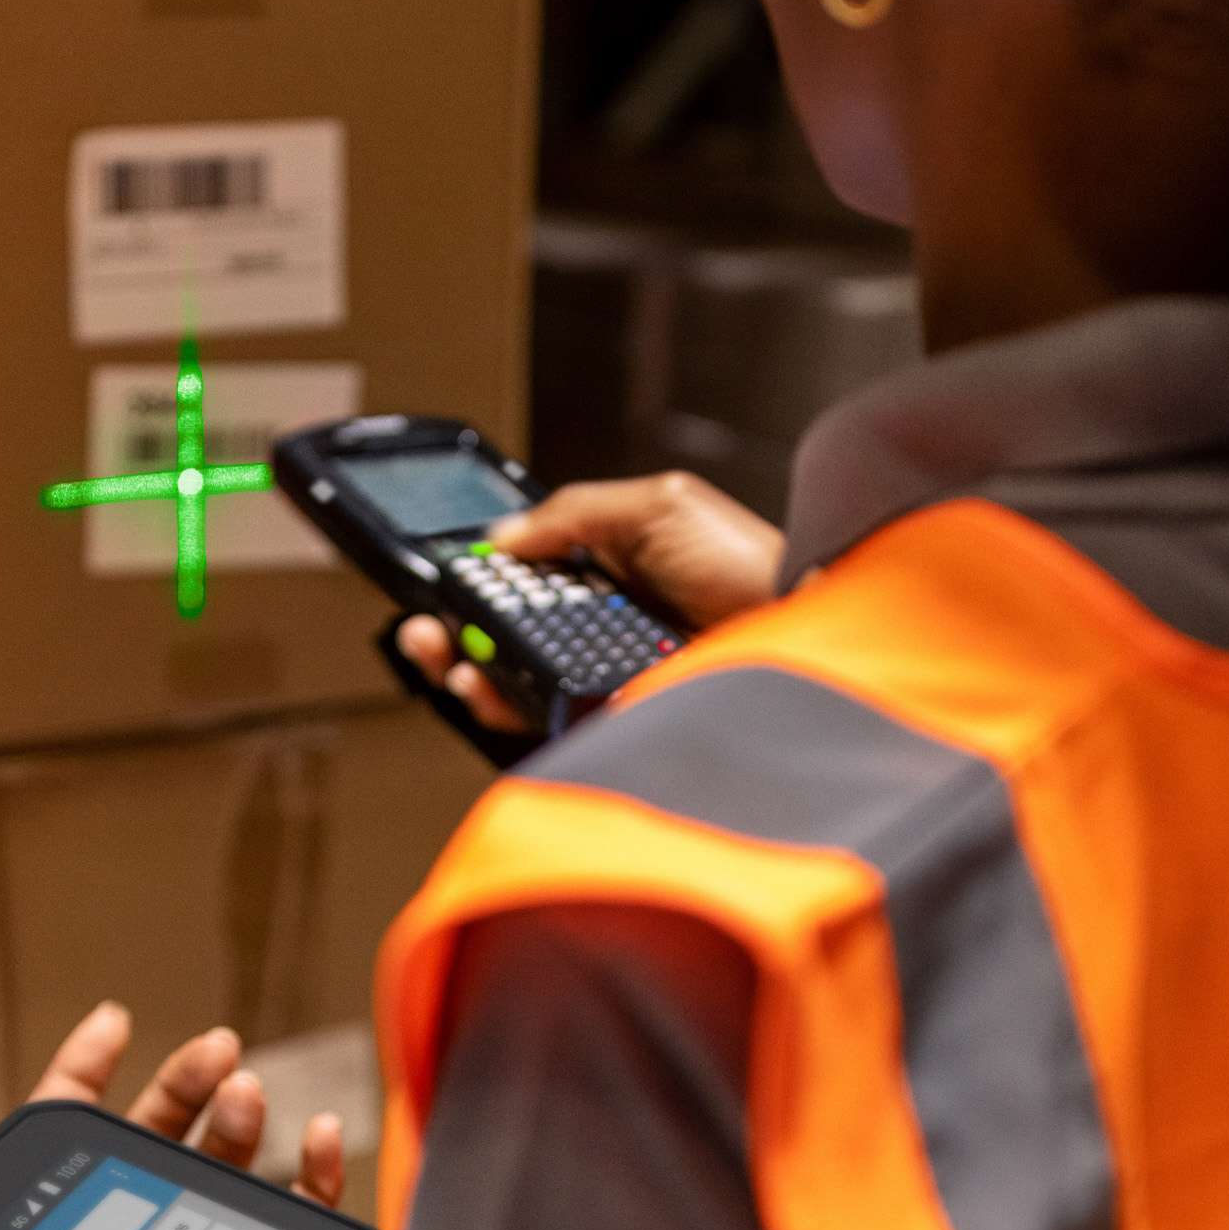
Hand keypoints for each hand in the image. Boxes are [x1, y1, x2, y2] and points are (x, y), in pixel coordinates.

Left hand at [0, 1001, 347, 1229]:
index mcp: (58, 1223)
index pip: (68, 1128)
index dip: (87, 1067)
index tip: (113, 1021)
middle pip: (160, 1140)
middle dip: (187, 1085)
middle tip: (213, 1049)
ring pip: (229, 1175)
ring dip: (241, 1125)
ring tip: (244, 1093)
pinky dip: (315, 1177)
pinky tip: (315, 1141)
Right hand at [396, 470, 781, 732]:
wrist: (801, 626)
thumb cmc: (751, 566)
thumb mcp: (659, 507)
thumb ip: (575, 513)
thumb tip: (505, 535)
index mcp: (611, 573)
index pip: (526, 580)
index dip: (480, 580)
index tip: (445, 580)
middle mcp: (604, 629)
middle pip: (509, 636)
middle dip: (456, 630)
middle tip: (427, 628)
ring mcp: (606, 678)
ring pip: (517, 682)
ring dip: (470, 669)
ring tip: (447, 655)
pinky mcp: (615, 721)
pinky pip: (547, 723)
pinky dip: (507, 706)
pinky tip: (488, 687)